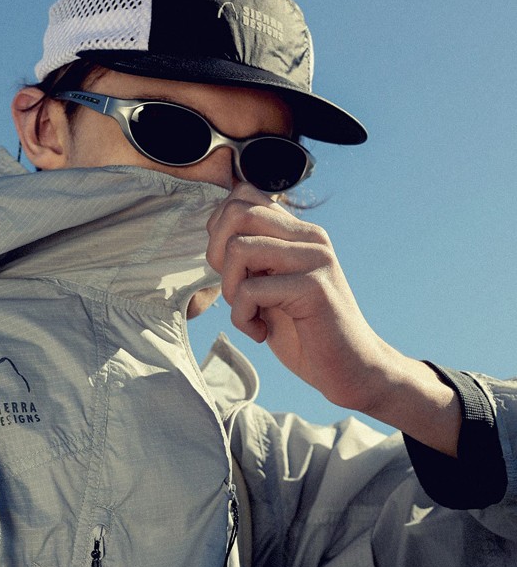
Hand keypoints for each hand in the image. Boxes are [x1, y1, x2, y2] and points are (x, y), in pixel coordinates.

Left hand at [206, 183, 388, 411]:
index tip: (230, 269)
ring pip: (239, 249)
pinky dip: (242, 319)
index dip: (219, 232)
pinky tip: (261, 334)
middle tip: (233, 289)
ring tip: (248, 313)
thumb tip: (215, 234)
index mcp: (299, 233)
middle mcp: (310, 237)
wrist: (350, 369)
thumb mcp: (272, 287)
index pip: (243, 197)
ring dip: (231, 290)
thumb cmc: (306, 332)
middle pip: (236, 212)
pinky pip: (250, 291)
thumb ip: (252, 259)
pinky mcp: (314, 287)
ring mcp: (314, 259)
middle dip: (217, 254)